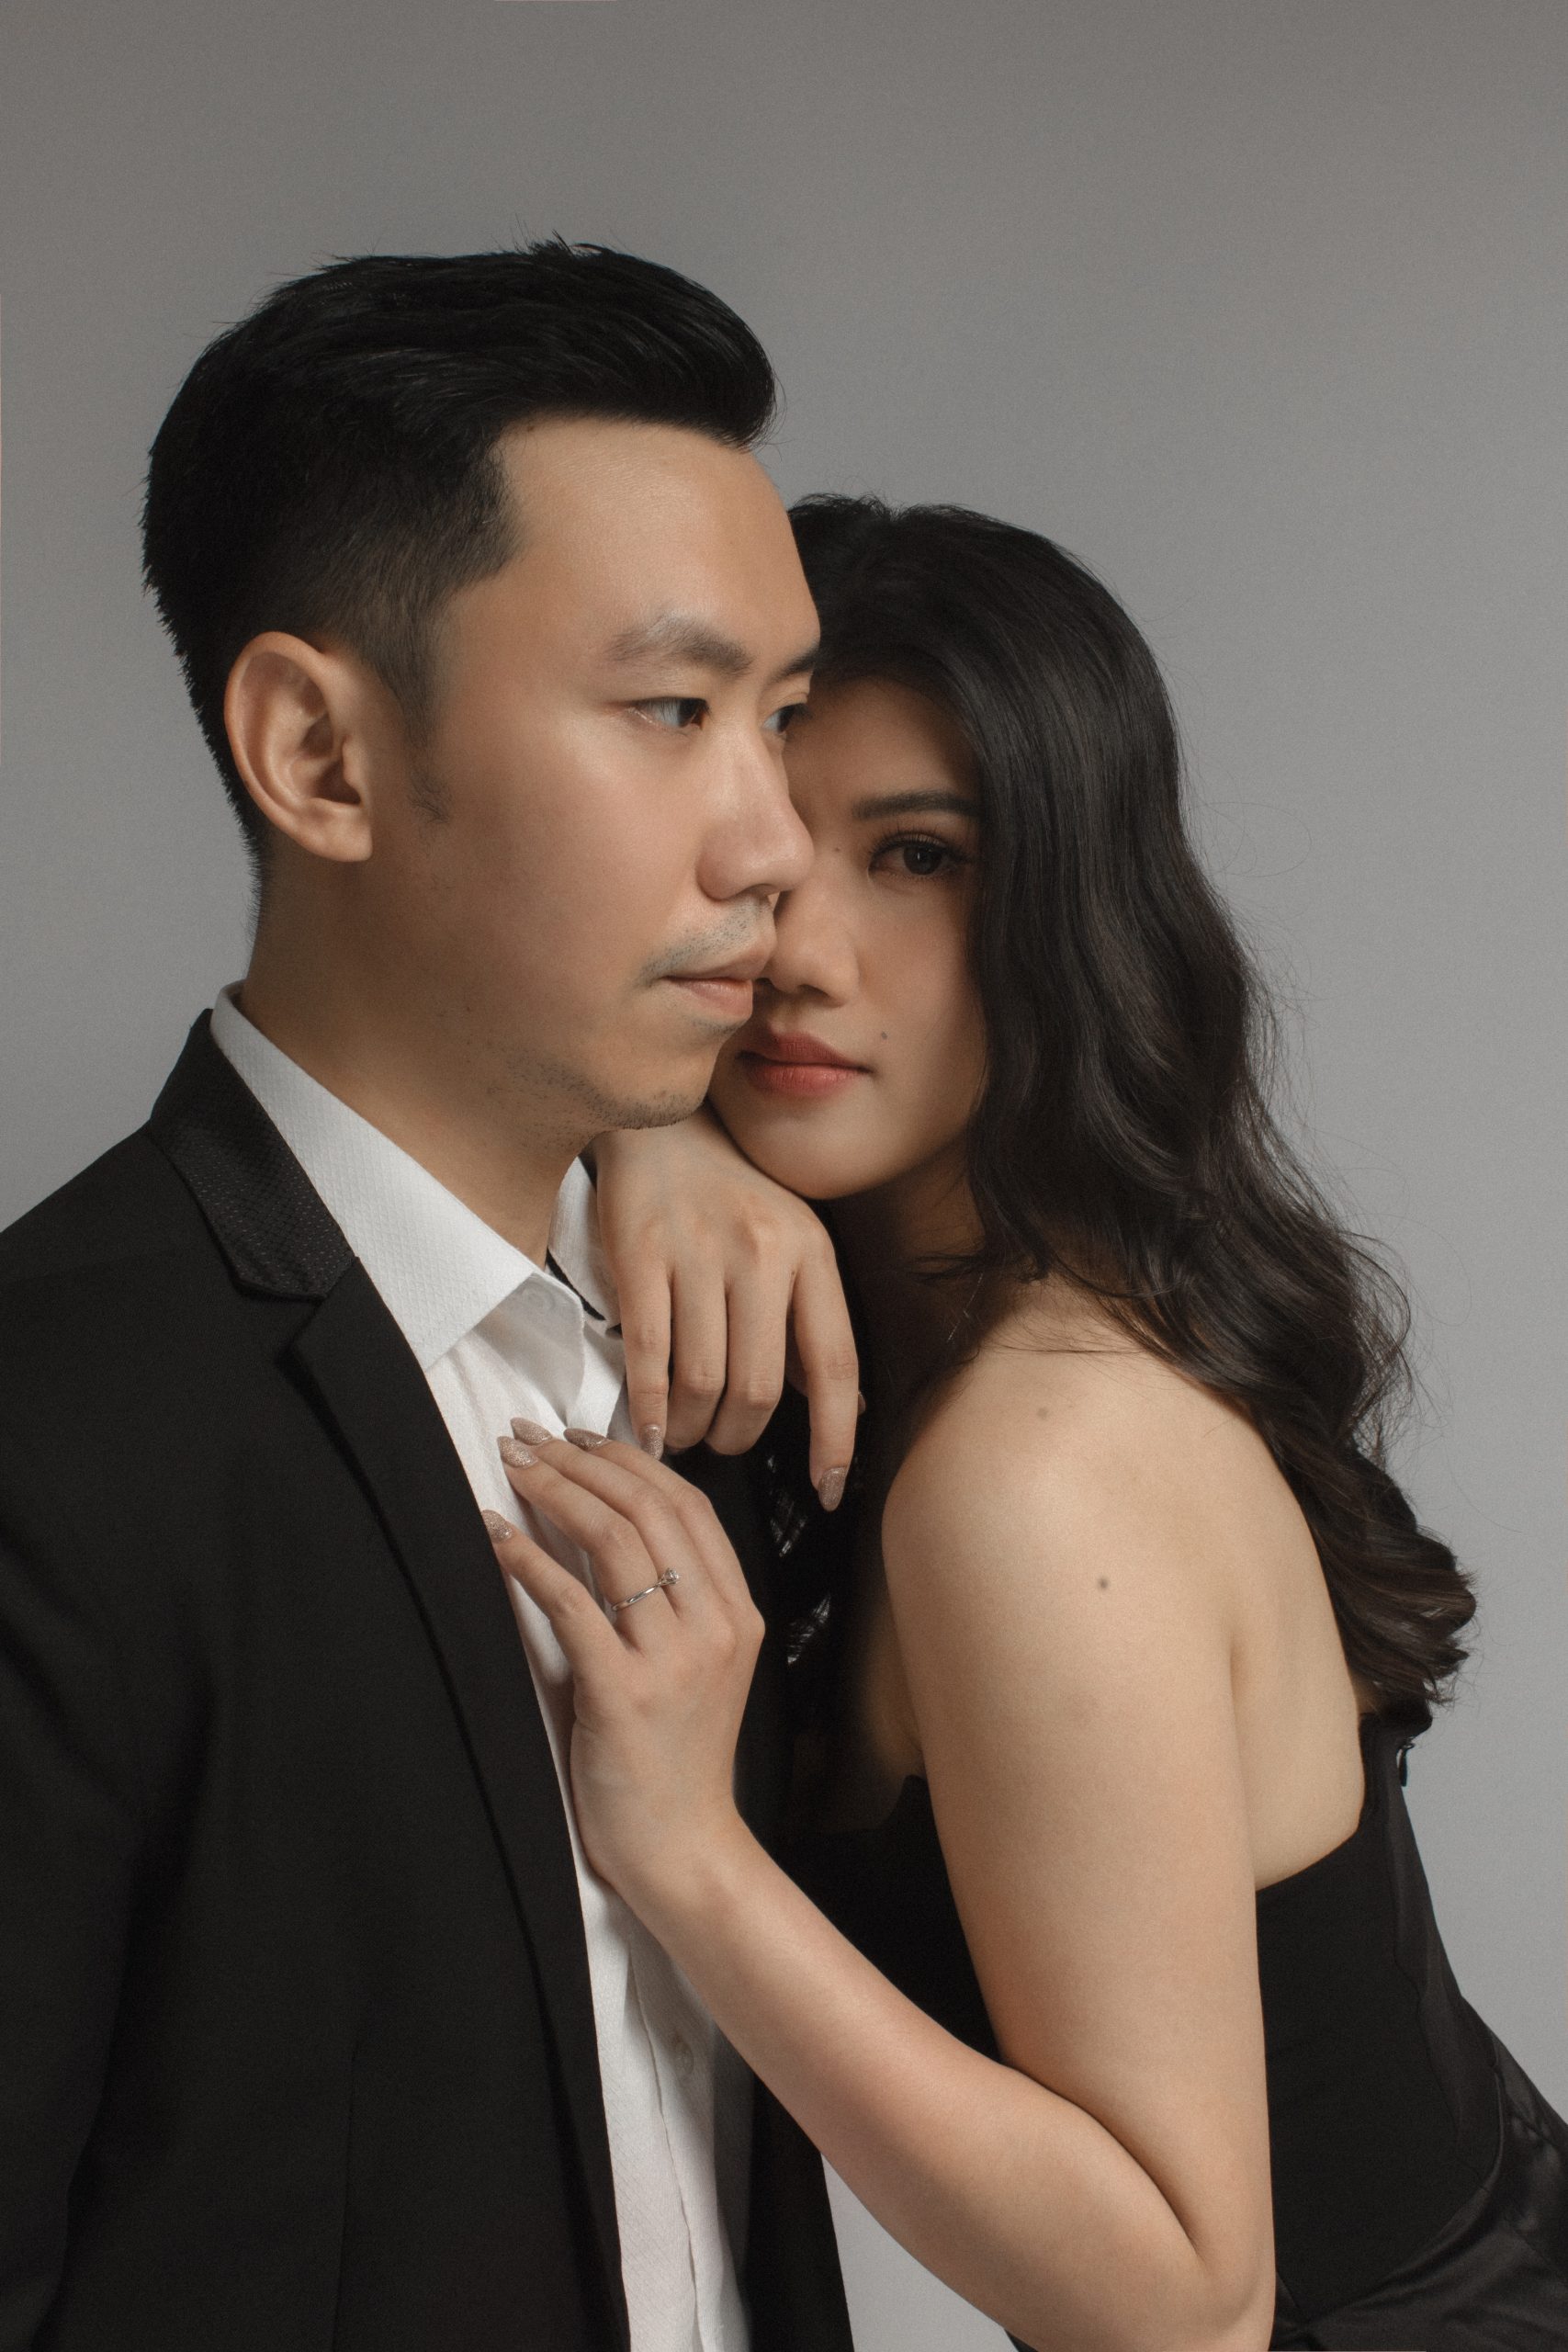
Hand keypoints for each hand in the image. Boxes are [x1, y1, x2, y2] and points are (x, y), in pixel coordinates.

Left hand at [487, 1427, 763, 1912]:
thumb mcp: (700, 1668)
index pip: (685, 1505)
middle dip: (580, 1461)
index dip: (627, 1459)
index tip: (577, 1434)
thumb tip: (613, 1526)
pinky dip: (526, 1560)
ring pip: (612, 1542)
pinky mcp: (623, 1694)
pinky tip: (494, 1534)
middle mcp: (712, 1626)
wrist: (685, 1850)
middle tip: (527, 1437)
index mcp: (736, 1613)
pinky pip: (570, 1605)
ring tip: (510, 1467)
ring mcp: (671, 1660)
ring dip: (553, 1492)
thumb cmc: (679, 1761)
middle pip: (647, 1509)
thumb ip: (675, 1603)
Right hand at [589, 1109, 859, 1506]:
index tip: (828, 1491)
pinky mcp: (640, 1253)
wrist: (661, 1122)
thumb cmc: (731, 1193)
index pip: (836, 1365)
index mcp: (813, 1253)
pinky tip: (650, 1428)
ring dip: (692, 1429)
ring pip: (704, 1381)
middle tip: (722, 1443)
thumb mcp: (791, 1243)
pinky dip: (650, 1407)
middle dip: (740, 1437)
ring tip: (684, 1434)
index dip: (835, 1438)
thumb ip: (809, 1322)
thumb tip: (842, 1408)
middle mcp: (764, 1252)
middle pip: (761, 1387)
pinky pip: (650, 1354)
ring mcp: (700, 1252)